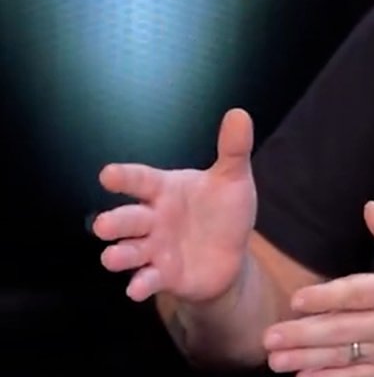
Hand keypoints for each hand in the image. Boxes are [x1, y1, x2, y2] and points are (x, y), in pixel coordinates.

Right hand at [93, 108, 257, 302]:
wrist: (232, 255)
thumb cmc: (223, 211)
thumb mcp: (233, 179)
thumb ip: (233, 149)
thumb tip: (239, 114)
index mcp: (165, 190)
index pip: (141, 180)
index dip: (124, 178)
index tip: (107, 174)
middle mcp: (153, 219)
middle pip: (128, 219)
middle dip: (115, 221)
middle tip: (104, 224)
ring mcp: (155, 249)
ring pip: (128, 251)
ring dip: (119, 255)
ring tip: (112, 257)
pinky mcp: (163, 276)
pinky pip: (147, 280)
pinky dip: (140, 284)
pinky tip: (137, 289)